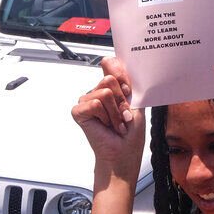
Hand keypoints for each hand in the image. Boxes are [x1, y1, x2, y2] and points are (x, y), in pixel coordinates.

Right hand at [71, 57, 145, 183]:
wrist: (123, 152)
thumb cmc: (130, 133)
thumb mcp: (135, 102)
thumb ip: (124, 81)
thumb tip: (111, 61)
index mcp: (112, 88)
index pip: (110, 64)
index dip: (120, 74)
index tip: (128, 90)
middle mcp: (98, 92)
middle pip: (109, 79)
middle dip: (121, 100)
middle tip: (123, 115)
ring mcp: (87, 101)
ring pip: (104, 92)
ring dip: (115, 112)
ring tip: (116, 123)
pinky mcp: (79, 111)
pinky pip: (95, 103)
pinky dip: (105, 116)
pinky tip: (106, 126)